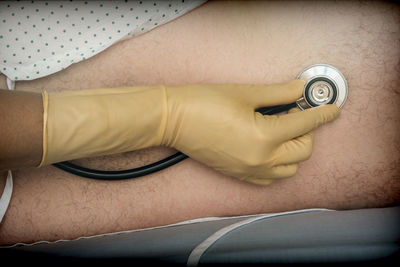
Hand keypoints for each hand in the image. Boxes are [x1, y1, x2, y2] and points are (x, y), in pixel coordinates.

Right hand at [162, 81, 339, 184]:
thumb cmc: (203, 103)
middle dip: (307, 131)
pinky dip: (278, 165)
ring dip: (294, 150)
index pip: (305, 125)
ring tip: (281, 131)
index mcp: (264, 137)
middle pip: (303, 151)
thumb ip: (279, 93)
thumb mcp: (245, 93)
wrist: (173, 119)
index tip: (331, 109)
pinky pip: (270, 178)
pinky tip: (270, 147)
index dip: (322, 114)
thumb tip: (299, 90)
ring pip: (290, 168)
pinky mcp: (239, 174)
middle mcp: (260, 160)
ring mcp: (249, 171)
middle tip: (294, 112)